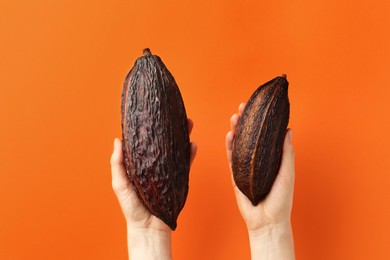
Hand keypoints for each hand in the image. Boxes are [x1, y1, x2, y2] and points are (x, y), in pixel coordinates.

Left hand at [110, 119, 196, 259]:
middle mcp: (155, 163)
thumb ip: (117, 164)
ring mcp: (168, 170)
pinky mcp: (178, 179)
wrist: (149, 226)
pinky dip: (190, 154)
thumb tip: (117, 140)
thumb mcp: (120, 184)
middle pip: (164, 141)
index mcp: (140, 163)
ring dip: (183, 136)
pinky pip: (186, 164)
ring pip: (176, 149)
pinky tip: (192, 144)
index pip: (145, 141)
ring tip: (187, 123)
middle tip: (175, 114)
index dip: (150, 127)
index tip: (153, 113)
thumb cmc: (131, 207)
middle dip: (171, 127)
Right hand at [226, 103, 294, 259]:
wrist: (267, 221)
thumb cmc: (281, 199)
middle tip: (243, 106)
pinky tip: (229, 134)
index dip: (261, 119)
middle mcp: (257, 159)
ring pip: (238, 143)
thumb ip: (286, 153)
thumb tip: (289, 130)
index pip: (265, 134)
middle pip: (250, 135)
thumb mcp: (287, 173)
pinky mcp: (235, 174)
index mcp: (271, 158)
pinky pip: (231, 157)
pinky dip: (229, 145)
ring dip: (236, 129)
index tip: (259, 105)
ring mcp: (245, 166)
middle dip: (246, 119)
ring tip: (234, 116)